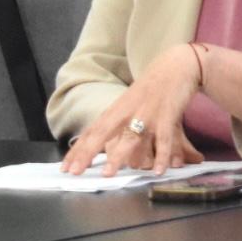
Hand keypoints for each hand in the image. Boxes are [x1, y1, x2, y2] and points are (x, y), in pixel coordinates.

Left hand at [60, 44, 205, 175]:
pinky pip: (164, 139)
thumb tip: (105, 147)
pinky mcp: (168, 116)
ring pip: (131, 137)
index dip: (78, 149)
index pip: (92, 131)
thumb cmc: (151, 88)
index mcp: (117, 109)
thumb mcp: (130, 103)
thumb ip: (118, 124)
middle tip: (75, 172)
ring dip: (119, 156)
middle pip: (103, 132)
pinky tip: (158, 171)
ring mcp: (148, 114)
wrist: (176, 66)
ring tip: (109, 174)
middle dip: (88, 152)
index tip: (65, 168)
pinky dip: (162, 156)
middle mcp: (128, 111)